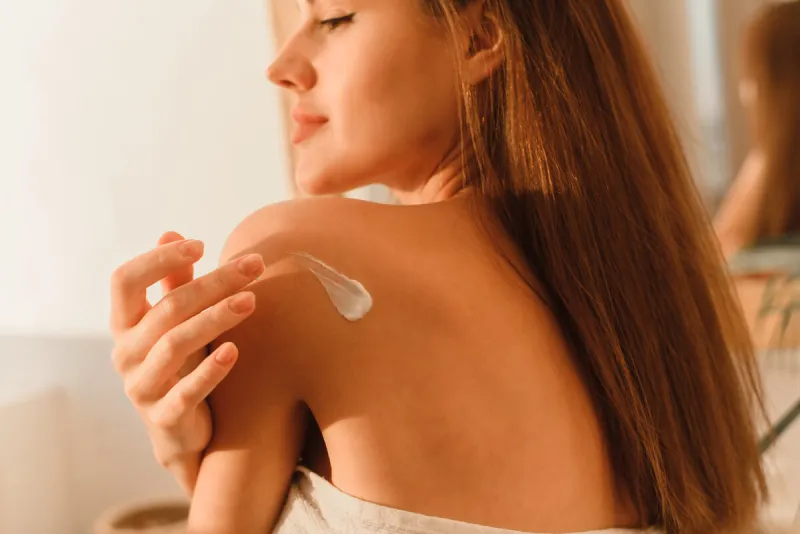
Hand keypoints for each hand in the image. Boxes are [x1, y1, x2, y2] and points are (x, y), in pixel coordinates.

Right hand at [109, 232, 264, 479]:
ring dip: (215, 319)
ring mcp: (142, 387)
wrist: (180, 432)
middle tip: (254, 265)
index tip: (201, 244)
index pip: (125, 280)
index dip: (158, 259)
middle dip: (213, 283)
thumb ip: (173, 282)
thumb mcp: (174, 323)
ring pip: (175, 345)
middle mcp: (125, 353)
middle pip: (167, 309)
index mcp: (124, 325)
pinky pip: (186, 392)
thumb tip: (171, 232)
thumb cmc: (180, 365)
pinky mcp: (164, 417)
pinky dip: (211, 371)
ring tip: (251, 301)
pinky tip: (235, 350)